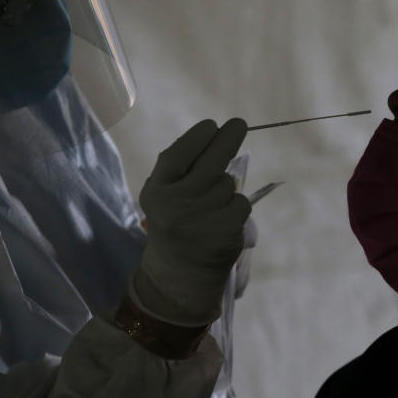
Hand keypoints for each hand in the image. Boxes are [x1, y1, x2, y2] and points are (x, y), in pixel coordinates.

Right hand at [129, 118, 251, 326]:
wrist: (179, 273)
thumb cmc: (175, 221)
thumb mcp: (164, 195)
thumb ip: (181, 167)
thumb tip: (214, 132)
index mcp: (156, 191)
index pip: (178, 155)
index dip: (198, 137)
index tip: (212, 125)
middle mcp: (176, 205)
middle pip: (211, 162)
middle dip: (228, 138)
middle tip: (239, 123)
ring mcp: (201, 219)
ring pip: (228, 184)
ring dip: (226, 188)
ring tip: (211, 207)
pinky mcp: (224, 232)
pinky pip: (240, 203)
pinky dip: (236, 207)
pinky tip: (222, 221)